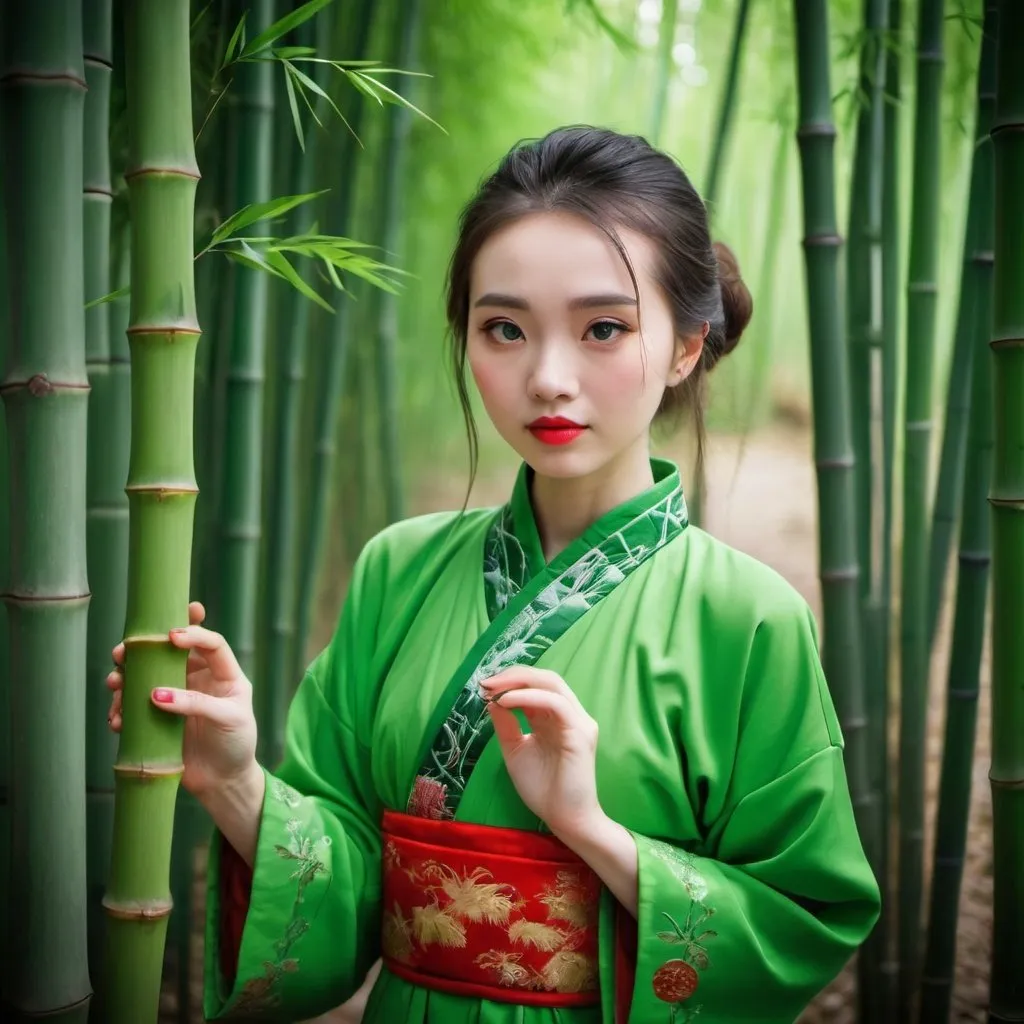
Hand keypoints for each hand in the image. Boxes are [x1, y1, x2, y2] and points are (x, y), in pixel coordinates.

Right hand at [107, 601, 258, 800]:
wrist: (223, 782)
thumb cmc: (236, 745)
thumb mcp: (227, 720)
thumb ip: (196, 703)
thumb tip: (156, 694)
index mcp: (224, 674)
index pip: (211, 643)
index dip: (193, 633)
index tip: (171, 636)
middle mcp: (198, 679)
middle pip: (169, 653)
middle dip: (144, 649)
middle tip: (121, 653)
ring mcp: (176, 696)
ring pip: (147, 676)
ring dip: (126, 678)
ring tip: (114, 685)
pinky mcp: (159, 717)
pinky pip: (136, 706)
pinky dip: (122, 708)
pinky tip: (116, 720)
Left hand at [479, 667, 601, 838]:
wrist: (565, 819)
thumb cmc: (543, 789)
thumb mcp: (515, 751)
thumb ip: (506, 725)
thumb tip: (492, 700)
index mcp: (555, 718)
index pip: (536, 686)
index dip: (510, 681)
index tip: (484, 686)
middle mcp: (570, 714)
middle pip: (545, 678)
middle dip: (513, 675)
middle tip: (486, 682)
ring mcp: (578, 721)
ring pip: (552, 684)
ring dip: (519, 682)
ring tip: (494, 689)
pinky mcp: (581, 733)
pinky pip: (555, 704)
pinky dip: (529, 698)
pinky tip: (507, 702)